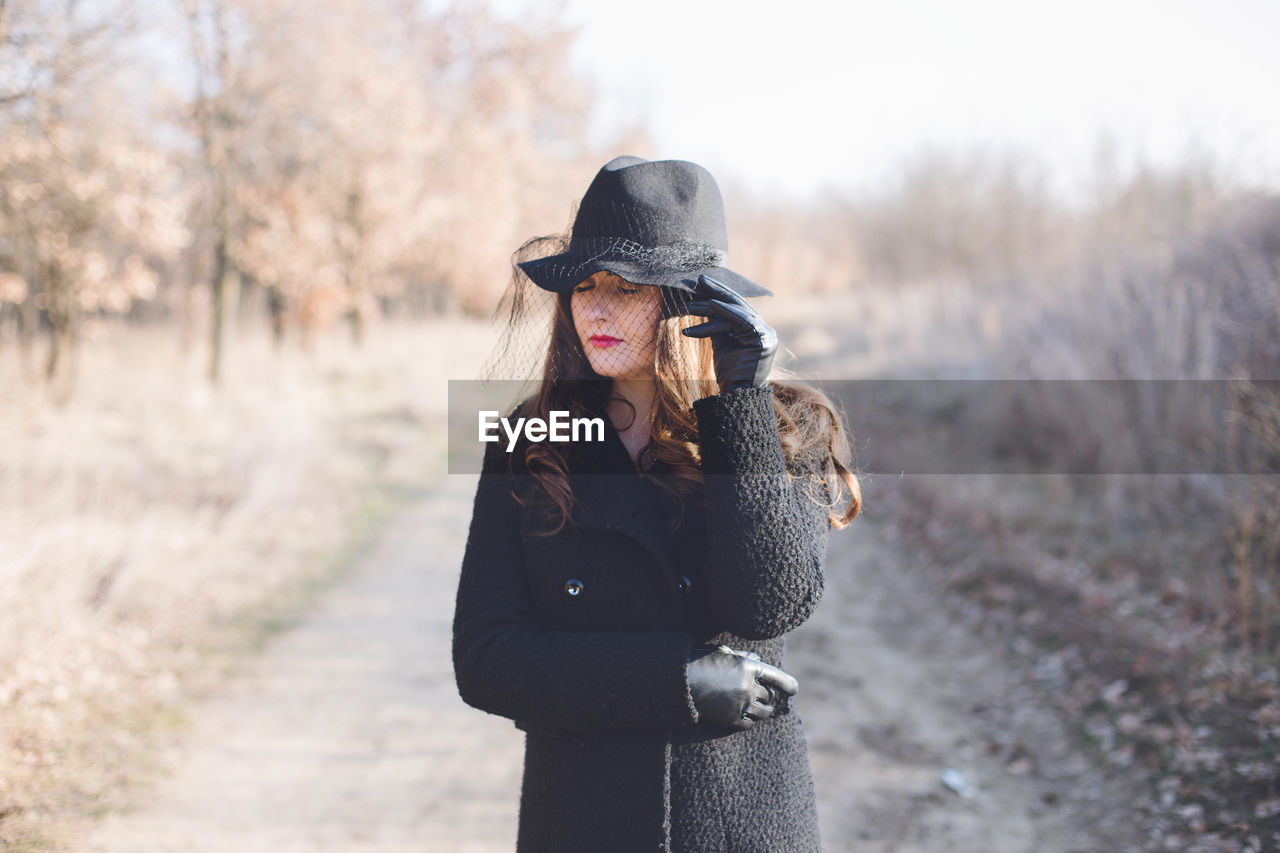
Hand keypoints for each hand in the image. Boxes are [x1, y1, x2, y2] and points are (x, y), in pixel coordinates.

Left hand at [680, 275, 777, 391]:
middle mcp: (765, 329)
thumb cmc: (728, 374)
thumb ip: (718, 325)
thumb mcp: (722, 344)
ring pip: (736, 311)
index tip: (701, 284)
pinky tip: (706, 307)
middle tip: (696, 281)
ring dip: (709, 307)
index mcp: (757, 330)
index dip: (719, 293)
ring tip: (687, 307)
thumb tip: (704, 306)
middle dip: (716, 291)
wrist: (738, 397)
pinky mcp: (763, 340)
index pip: (737, 307)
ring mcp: (766, 334)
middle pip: (738, 304)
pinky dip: (723, 312)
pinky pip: (740, 320)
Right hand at [687, 645, 798, 730]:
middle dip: (768, 695)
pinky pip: (749, 724)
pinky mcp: (730, 720)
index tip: (794, 689)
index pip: (776, 677)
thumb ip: (742, 657)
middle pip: (767, 695)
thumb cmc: (697, 661)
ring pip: (763, 712)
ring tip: (765, 710)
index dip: (787, 683)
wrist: (678, 682)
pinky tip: (750, 719)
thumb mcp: (721, 653)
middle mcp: (748, 687)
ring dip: (765, 710)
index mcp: (747, 667)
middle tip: (768, 696)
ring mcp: (740, 705)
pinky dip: (751, 721)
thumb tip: (758, 660)